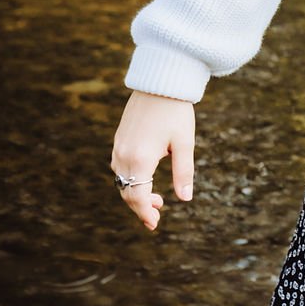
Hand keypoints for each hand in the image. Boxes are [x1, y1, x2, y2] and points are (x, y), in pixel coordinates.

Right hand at [111, 90, 195, 231]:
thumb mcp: (184, 143)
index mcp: (141, 158)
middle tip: (157, 216)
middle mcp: (124, 154)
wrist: (159, 81)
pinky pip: (119, 166)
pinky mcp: (119, 138)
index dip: (145, 213)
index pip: (138, 196)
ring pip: (121, 180)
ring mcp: (119, 146)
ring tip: (157, 199)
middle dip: (141, 207)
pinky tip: (145, 178)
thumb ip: (183, 172)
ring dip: (135, 193)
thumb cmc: (176, 111)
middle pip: (126, 191)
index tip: (155, 224)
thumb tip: (185, 198)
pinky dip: (130, 179)